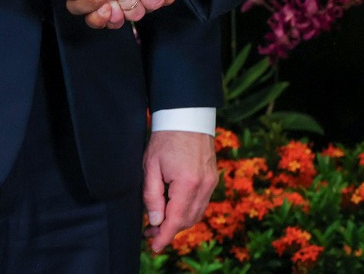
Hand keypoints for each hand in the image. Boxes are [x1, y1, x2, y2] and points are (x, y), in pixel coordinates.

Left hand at [142, 131, 217, 253]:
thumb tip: (155, 221)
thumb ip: (152, 196)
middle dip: (169, 230)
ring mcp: (211, 182)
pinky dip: (189, 211)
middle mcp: (204, 186)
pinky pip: (202, 203)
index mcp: (187, 183)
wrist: (187, 116)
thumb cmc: (166, 138)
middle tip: (150, 232)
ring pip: (196, 214)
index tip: (154, 247)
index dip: (164, 237)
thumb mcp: (151, 166)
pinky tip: (175, 208)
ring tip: (160, 222)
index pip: (176, 220)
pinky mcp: (213, 178)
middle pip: (187, 220)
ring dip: (179, 222)